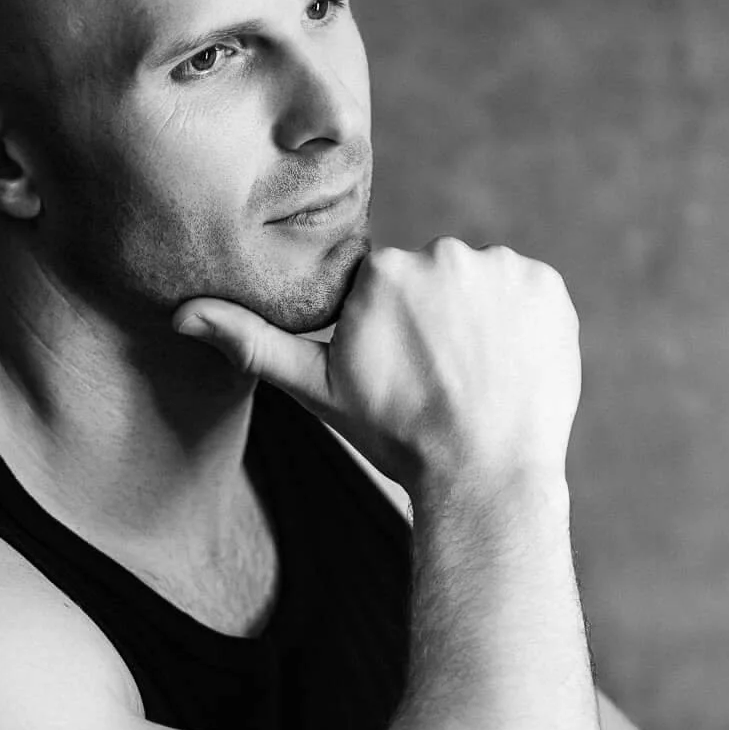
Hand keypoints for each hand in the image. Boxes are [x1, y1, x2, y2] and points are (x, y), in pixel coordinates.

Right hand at [174, 239, 579, 496]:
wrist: (484, 475)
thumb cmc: (397, 437)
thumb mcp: (318, 391)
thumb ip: (254, 343)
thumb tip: (181, 315)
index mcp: (383, 271)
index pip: (388, 288)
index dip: (395, 334)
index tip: (406, 374)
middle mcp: (441, 254)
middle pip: (436, 280)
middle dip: (438, 321)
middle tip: (442, 380)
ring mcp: (500, 269)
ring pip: (482, 284)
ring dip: (481, 319)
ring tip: (478, 376)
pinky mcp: (547, 286)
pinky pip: (528, 292)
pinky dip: (523, 322)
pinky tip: (510, 367)